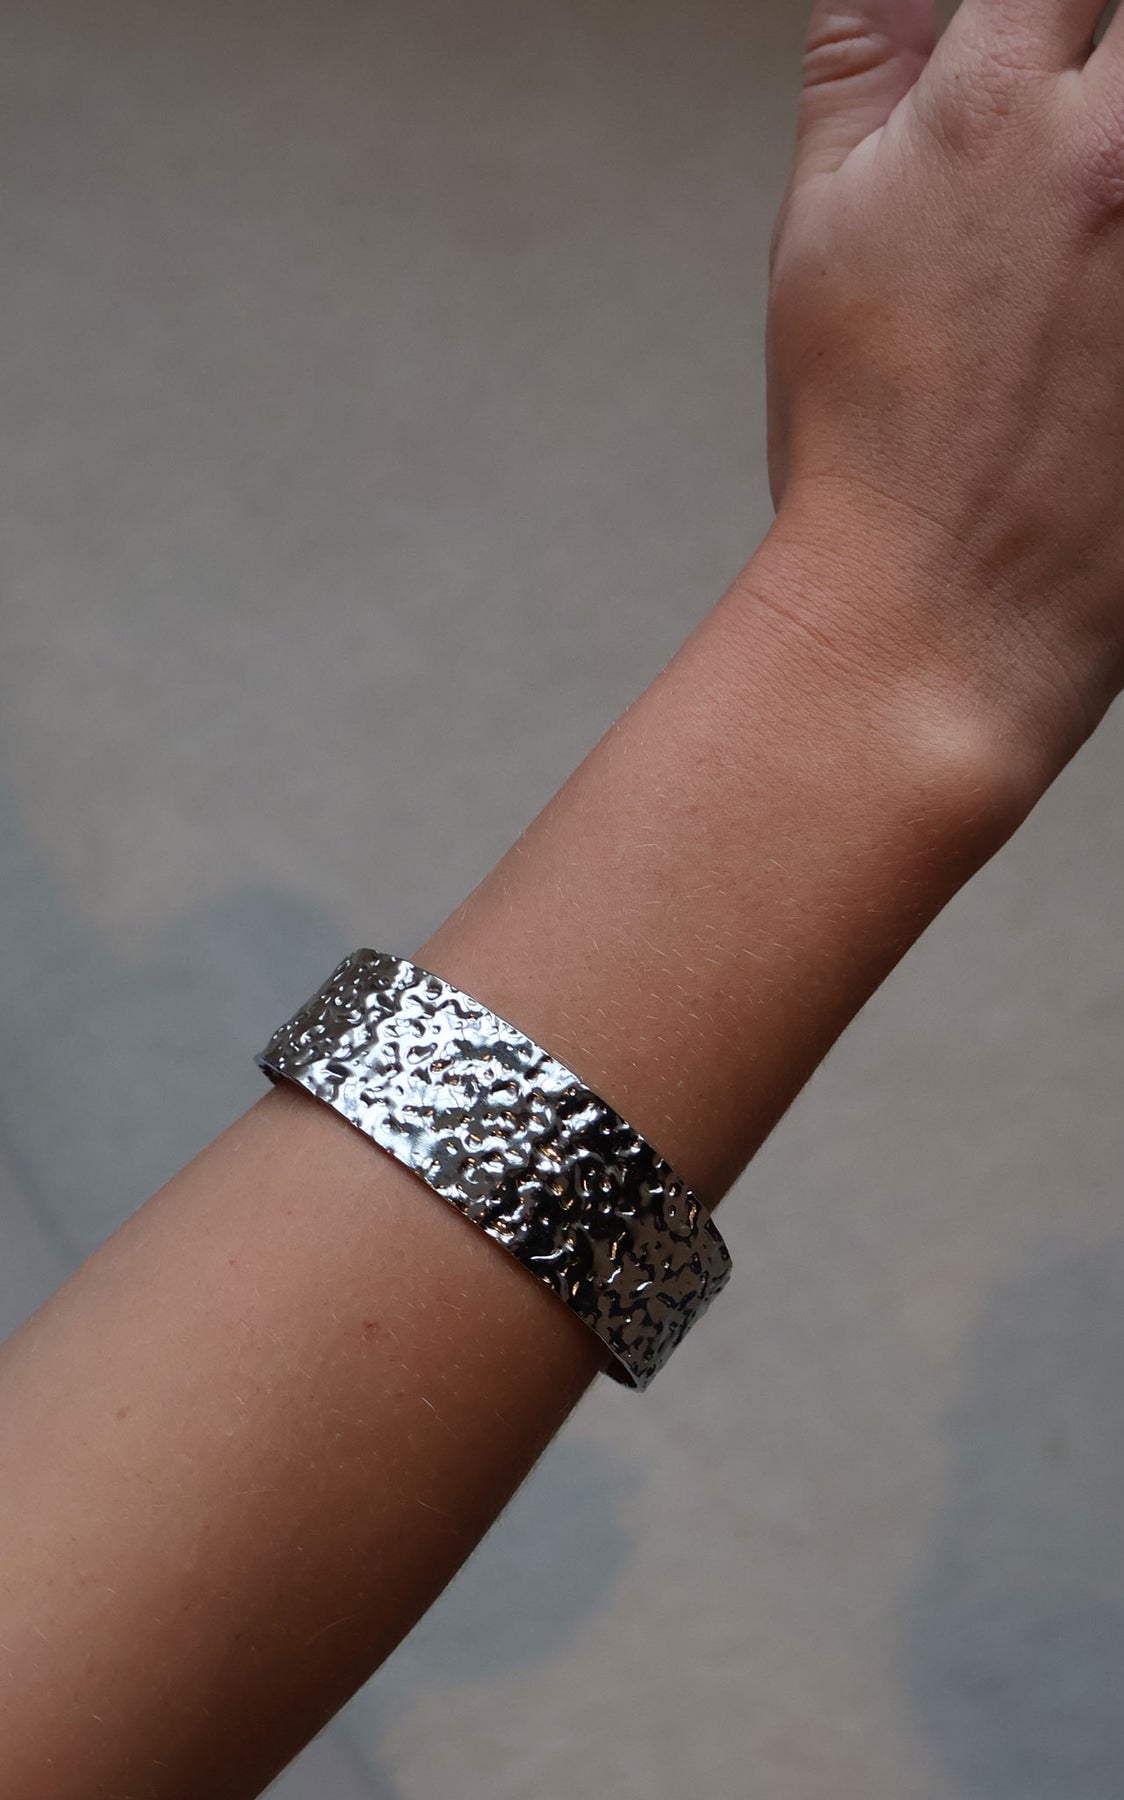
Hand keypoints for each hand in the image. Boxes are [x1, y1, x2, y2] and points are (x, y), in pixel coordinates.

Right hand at [766, 0, 1123, 779]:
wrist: (937, 617)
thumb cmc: (867, 453)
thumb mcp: (821, 236)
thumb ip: (858, 71)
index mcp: (991, 114)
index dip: (1044, 10)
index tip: (1046, 46)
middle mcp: (1115, 159)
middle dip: (1112, 66)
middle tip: (1080, 142)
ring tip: (1092, 226)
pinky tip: (1104, 305)